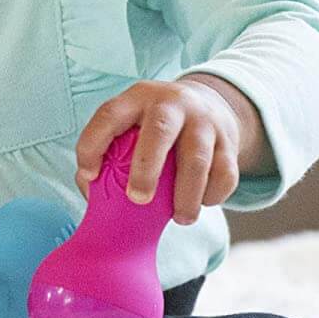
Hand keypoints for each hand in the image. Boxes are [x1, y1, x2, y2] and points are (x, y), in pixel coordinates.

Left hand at [74, 77, 249, 224]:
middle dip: (146, 169)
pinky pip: (225, 173)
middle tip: (137, 200)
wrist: (209, 103)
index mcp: (137, 98)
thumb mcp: (131, 123)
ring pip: (197, 159)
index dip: (93, 145)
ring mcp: (204, 120)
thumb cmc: (154, 126)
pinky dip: (213, 195)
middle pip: (159, 132)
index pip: (109, 116)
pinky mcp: (229, 141)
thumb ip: (110, 151)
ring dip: (187, 195)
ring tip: (179, 219)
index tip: (89, 176)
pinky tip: (202, 203)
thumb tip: (91, 189)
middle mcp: (171, 104)